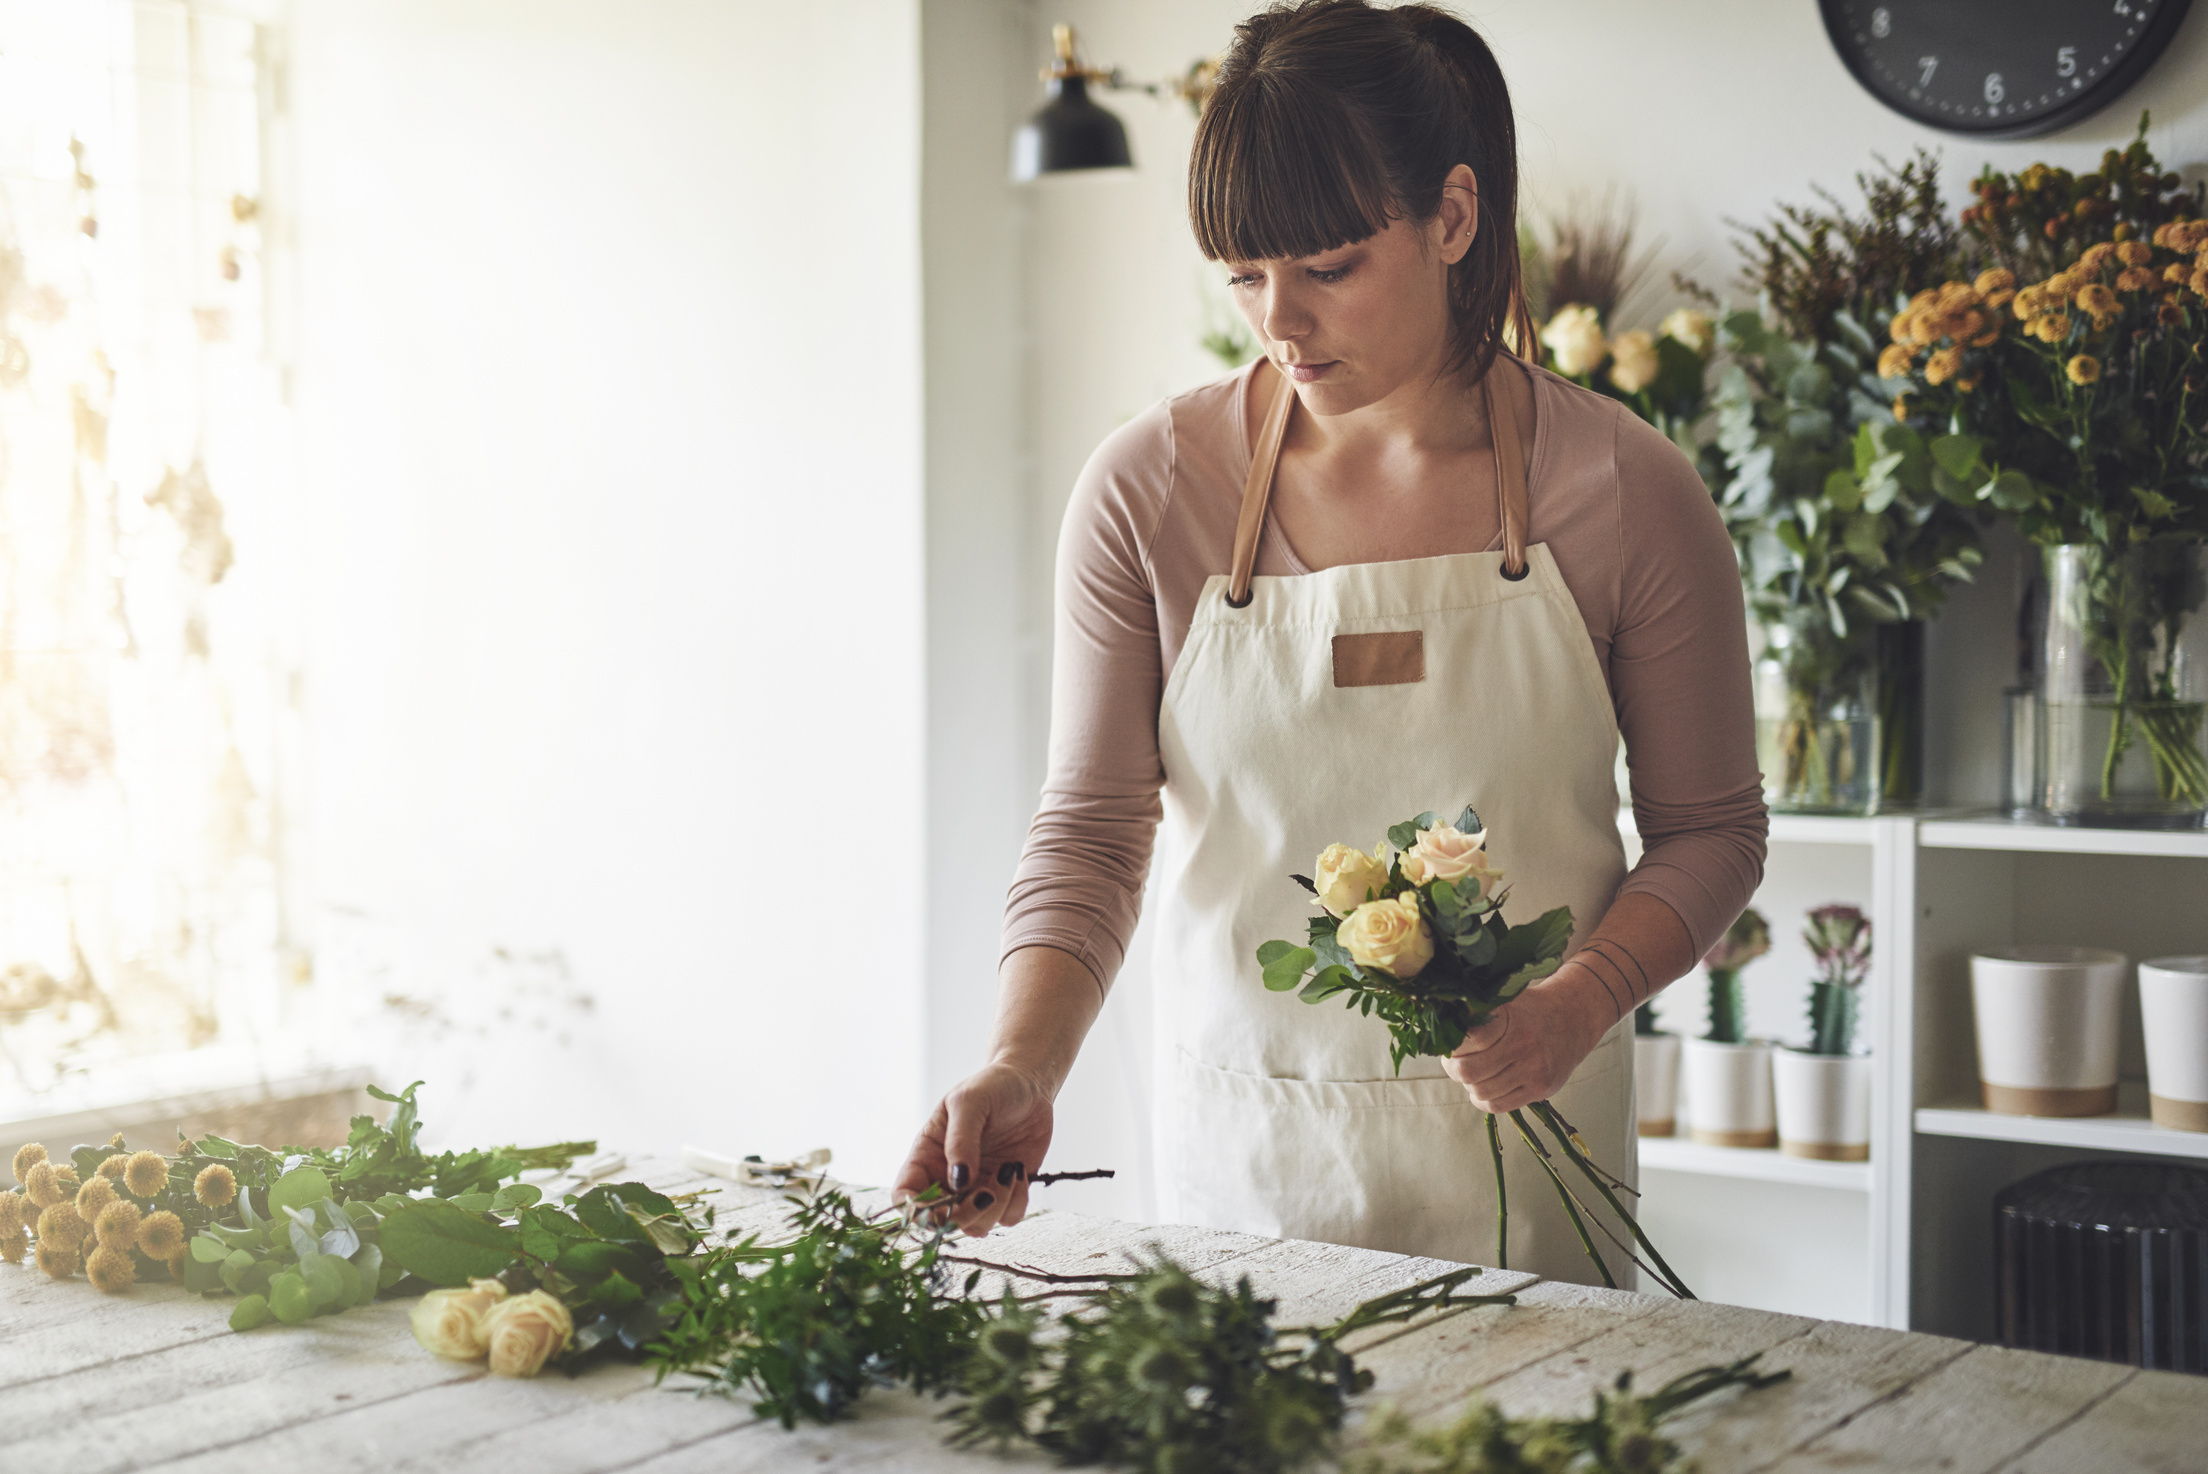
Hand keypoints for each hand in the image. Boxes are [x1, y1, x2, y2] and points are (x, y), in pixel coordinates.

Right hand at [891, 1060, 1054, 1237]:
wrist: (1029, 1083)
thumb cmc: (991, 1086)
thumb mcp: (969, 1102)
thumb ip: (960, 1140)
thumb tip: (958, 1181)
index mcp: (927, 1157)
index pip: (905, 1196)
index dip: (915, 1211)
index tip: (939, 1207)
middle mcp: (948, 1178)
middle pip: (941, 1221)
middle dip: (963, 1215)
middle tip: (986, 1193)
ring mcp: (977, 1188)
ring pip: (976, 1226)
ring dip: (995, 1207)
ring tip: (1009, 1171)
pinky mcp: (1006, 1192)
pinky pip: (1008, 1218)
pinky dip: (1016, 1202)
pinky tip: (1019, 1172)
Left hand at [1444, 962, 1611, 1113]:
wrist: (1574, 1019)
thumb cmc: (1529, 1009)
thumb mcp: (1504, 1000)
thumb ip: (1474, 1010)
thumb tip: (1433, 1017)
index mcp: (1510, 1018)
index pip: (1464, 1039)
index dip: (1449, 1044)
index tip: (1446, 1041)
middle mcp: (1523, 1045)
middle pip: (1466, 1071)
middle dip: (1453, 1068)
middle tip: (1454, 1061)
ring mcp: (1534, 1070)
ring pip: (1480, 1092)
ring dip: (1469, 1085)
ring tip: (1474, 1072)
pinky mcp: (1541, 1089)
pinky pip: (1498, 1106)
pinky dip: (1483, 1099)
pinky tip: (1485, 1086)